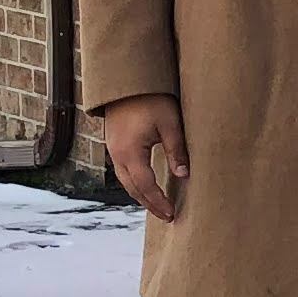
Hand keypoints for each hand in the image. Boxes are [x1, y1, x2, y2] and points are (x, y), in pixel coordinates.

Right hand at [101, 94, 188, 221]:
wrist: (127, 80)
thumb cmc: (151, 99)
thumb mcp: (170, 123)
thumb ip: (177, 150)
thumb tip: (184, 175)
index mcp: (130, 153)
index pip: (146, 186)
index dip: (159, 201)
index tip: (171, 213)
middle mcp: (117, 155)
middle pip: (133, 188)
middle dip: (149, 204)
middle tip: (166, 216)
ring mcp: (113, 149)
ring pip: (125, 181)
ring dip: (141, 195)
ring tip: (157, 205)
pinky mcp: (114, 143)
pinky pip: (123, 171)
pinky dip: (135, 183)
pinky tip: (146, 185)